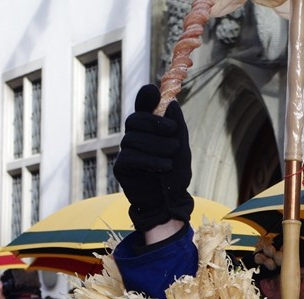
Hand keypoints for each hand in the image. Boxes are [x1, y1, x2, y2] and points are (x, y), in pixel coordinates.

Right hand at [113, 84, 192, 231]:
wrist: (170, 202)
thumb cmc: (175, 175)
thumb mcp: (182, 149)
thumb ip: (177, 127)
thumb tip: (171, 104)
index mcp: (149, 130)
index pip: (142, 107)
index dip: (145, 97)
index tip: (153, 91)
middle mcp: (135, 137)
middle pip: (134, 119)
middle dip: (154, 123)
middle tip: (174, 133)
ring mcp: (126, 152)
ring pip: (132, 138)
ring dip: (157, 145)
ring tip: (172, 157)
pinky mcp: (121, 168)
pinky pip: (130, 157)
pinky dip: (150, 160)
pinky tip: (164, 167)